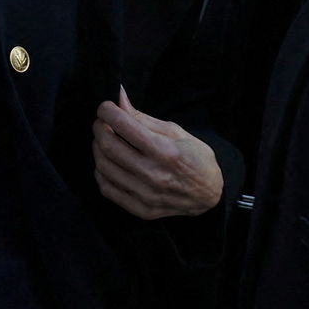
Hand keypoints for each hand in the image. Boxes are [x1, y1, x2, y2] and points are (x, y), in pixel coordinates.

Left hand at [93, 86, 222, 218]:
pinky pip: (107, 189)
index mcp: (165, 151)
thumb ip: (144, 118)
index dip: (107, 112)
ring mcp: (145, 195)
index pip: (124, 125)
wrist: (210, 196)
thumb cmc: (196, 159)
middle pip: (109, 146)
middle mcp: (154, 174)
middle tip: (102, 123)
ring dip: (98, 148)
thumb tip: (119, 98)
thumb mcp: (177, 132)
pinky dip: (101, 172)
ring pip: (103, 167)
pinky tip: (109, 163)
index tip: (105, 108)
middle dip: (99, 128)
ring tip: (105, 141)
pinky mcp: (140, 209)